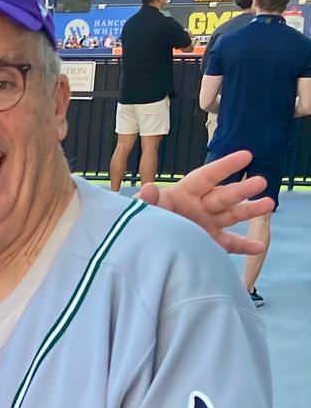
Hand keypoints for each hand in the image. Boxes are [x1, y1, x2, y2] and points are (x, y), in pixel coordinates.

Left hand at [144, 151, 271, 256]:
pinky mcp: (209, 243)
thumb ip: (147, 201)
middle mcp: (200, 207)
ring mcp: (207, 225)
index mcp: (184, 194)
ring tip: (269, 204)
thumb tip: (148, 189)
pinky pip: (229, 244)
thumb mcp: (141, 211)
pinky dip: (243, 246)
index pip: (207, 176)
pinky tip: (258, 246)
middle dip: (242, 189)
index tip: (246, 155)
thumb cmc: (139, 225)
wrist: (140, 251)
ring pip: (233, 215)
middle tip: (260, 181)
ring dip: (250, 210)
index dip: (226, 166)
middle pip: (224, 195)